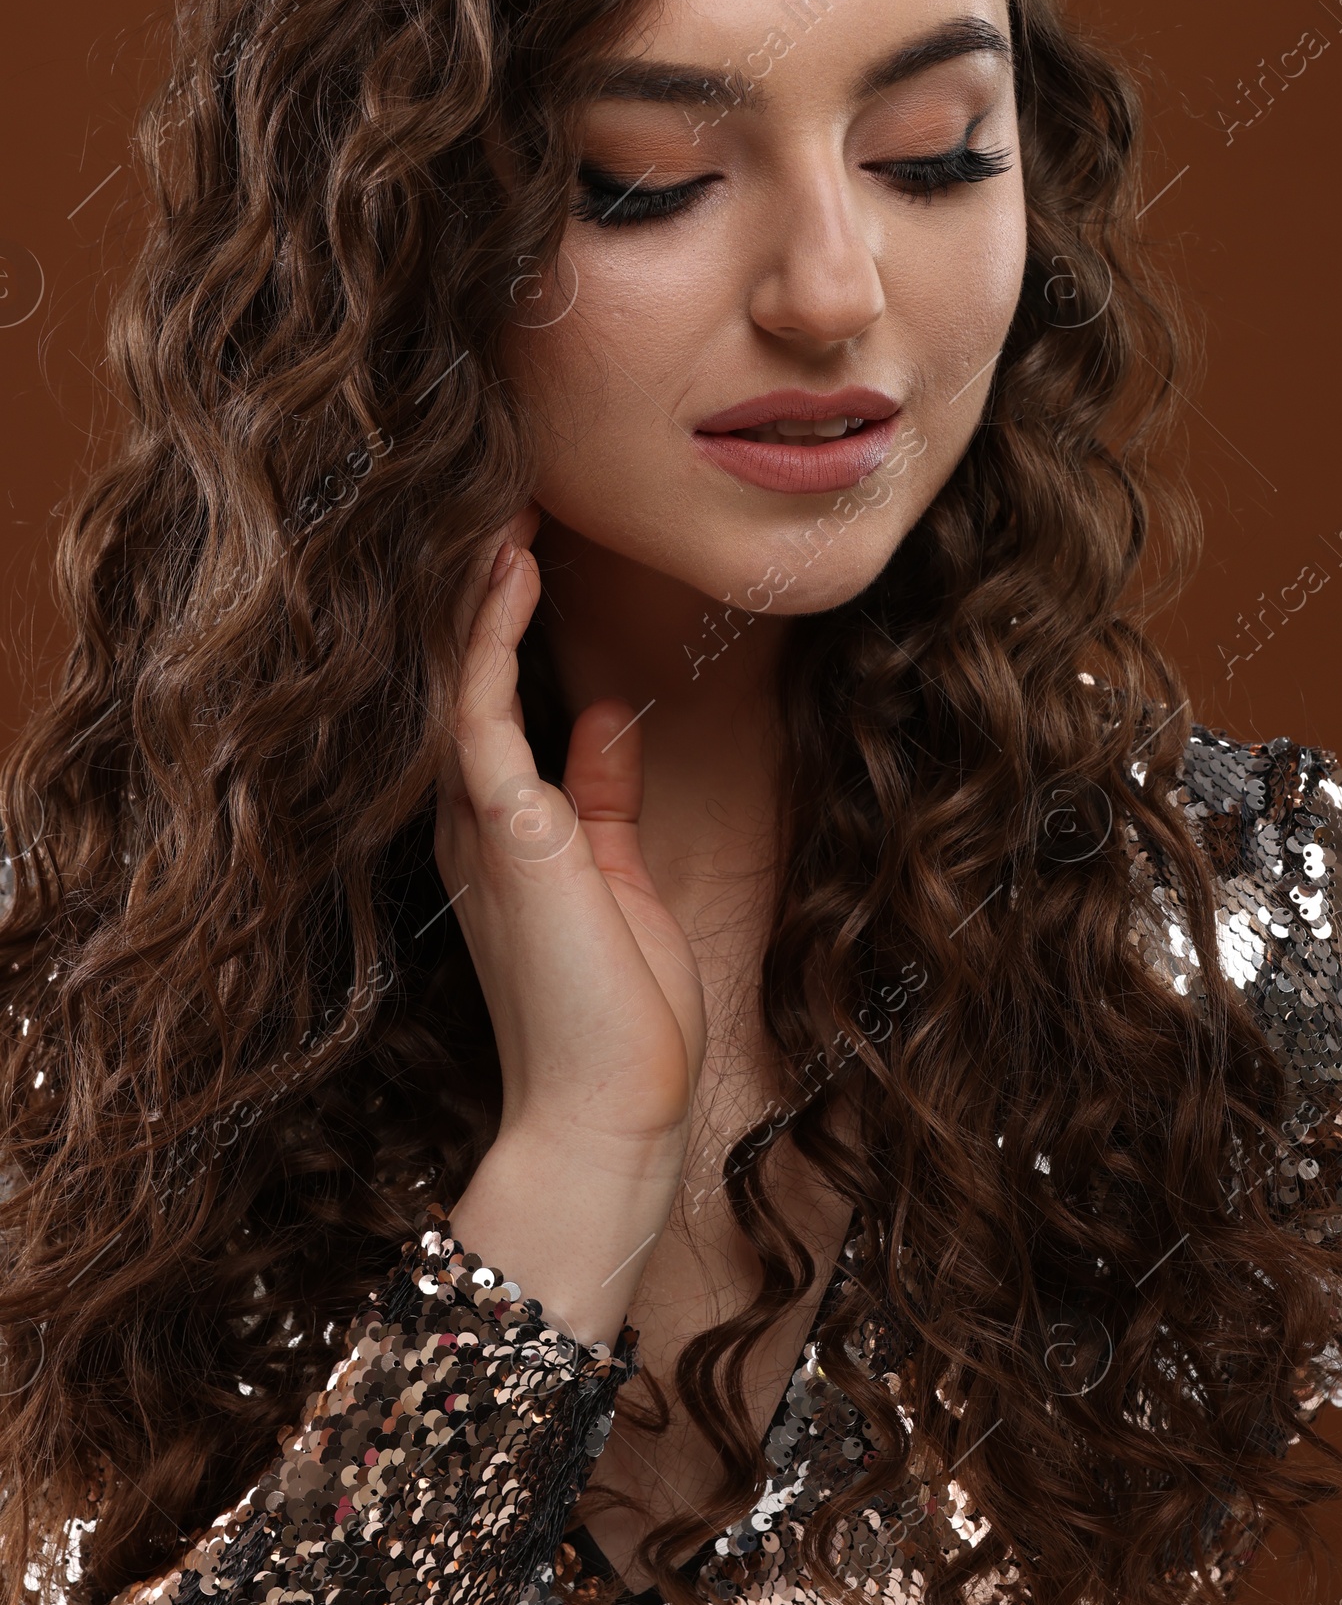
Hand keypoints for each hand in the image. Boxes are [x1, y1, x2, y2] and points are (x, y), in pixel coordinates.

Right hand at [434, 505, 706, 1156]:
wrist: (612, 1111)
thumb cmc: (619, 1011)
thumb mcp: (615, 874)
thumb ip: (603, 790)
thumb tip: (609, 713)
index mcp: (498, 825)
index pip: (485, 692)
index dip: (495, 611)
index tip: (521, 534)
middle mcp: (473, 815)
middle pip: (458, 670)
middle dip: (475, 583)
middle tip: (499, 493)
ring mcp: (482, 822)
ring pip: (459, 674)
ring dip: (477, 587)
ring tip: (499, 505)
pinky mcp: (507, 832)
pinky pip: (486, 712)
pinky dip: (493, 637)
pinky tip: (511, 573)